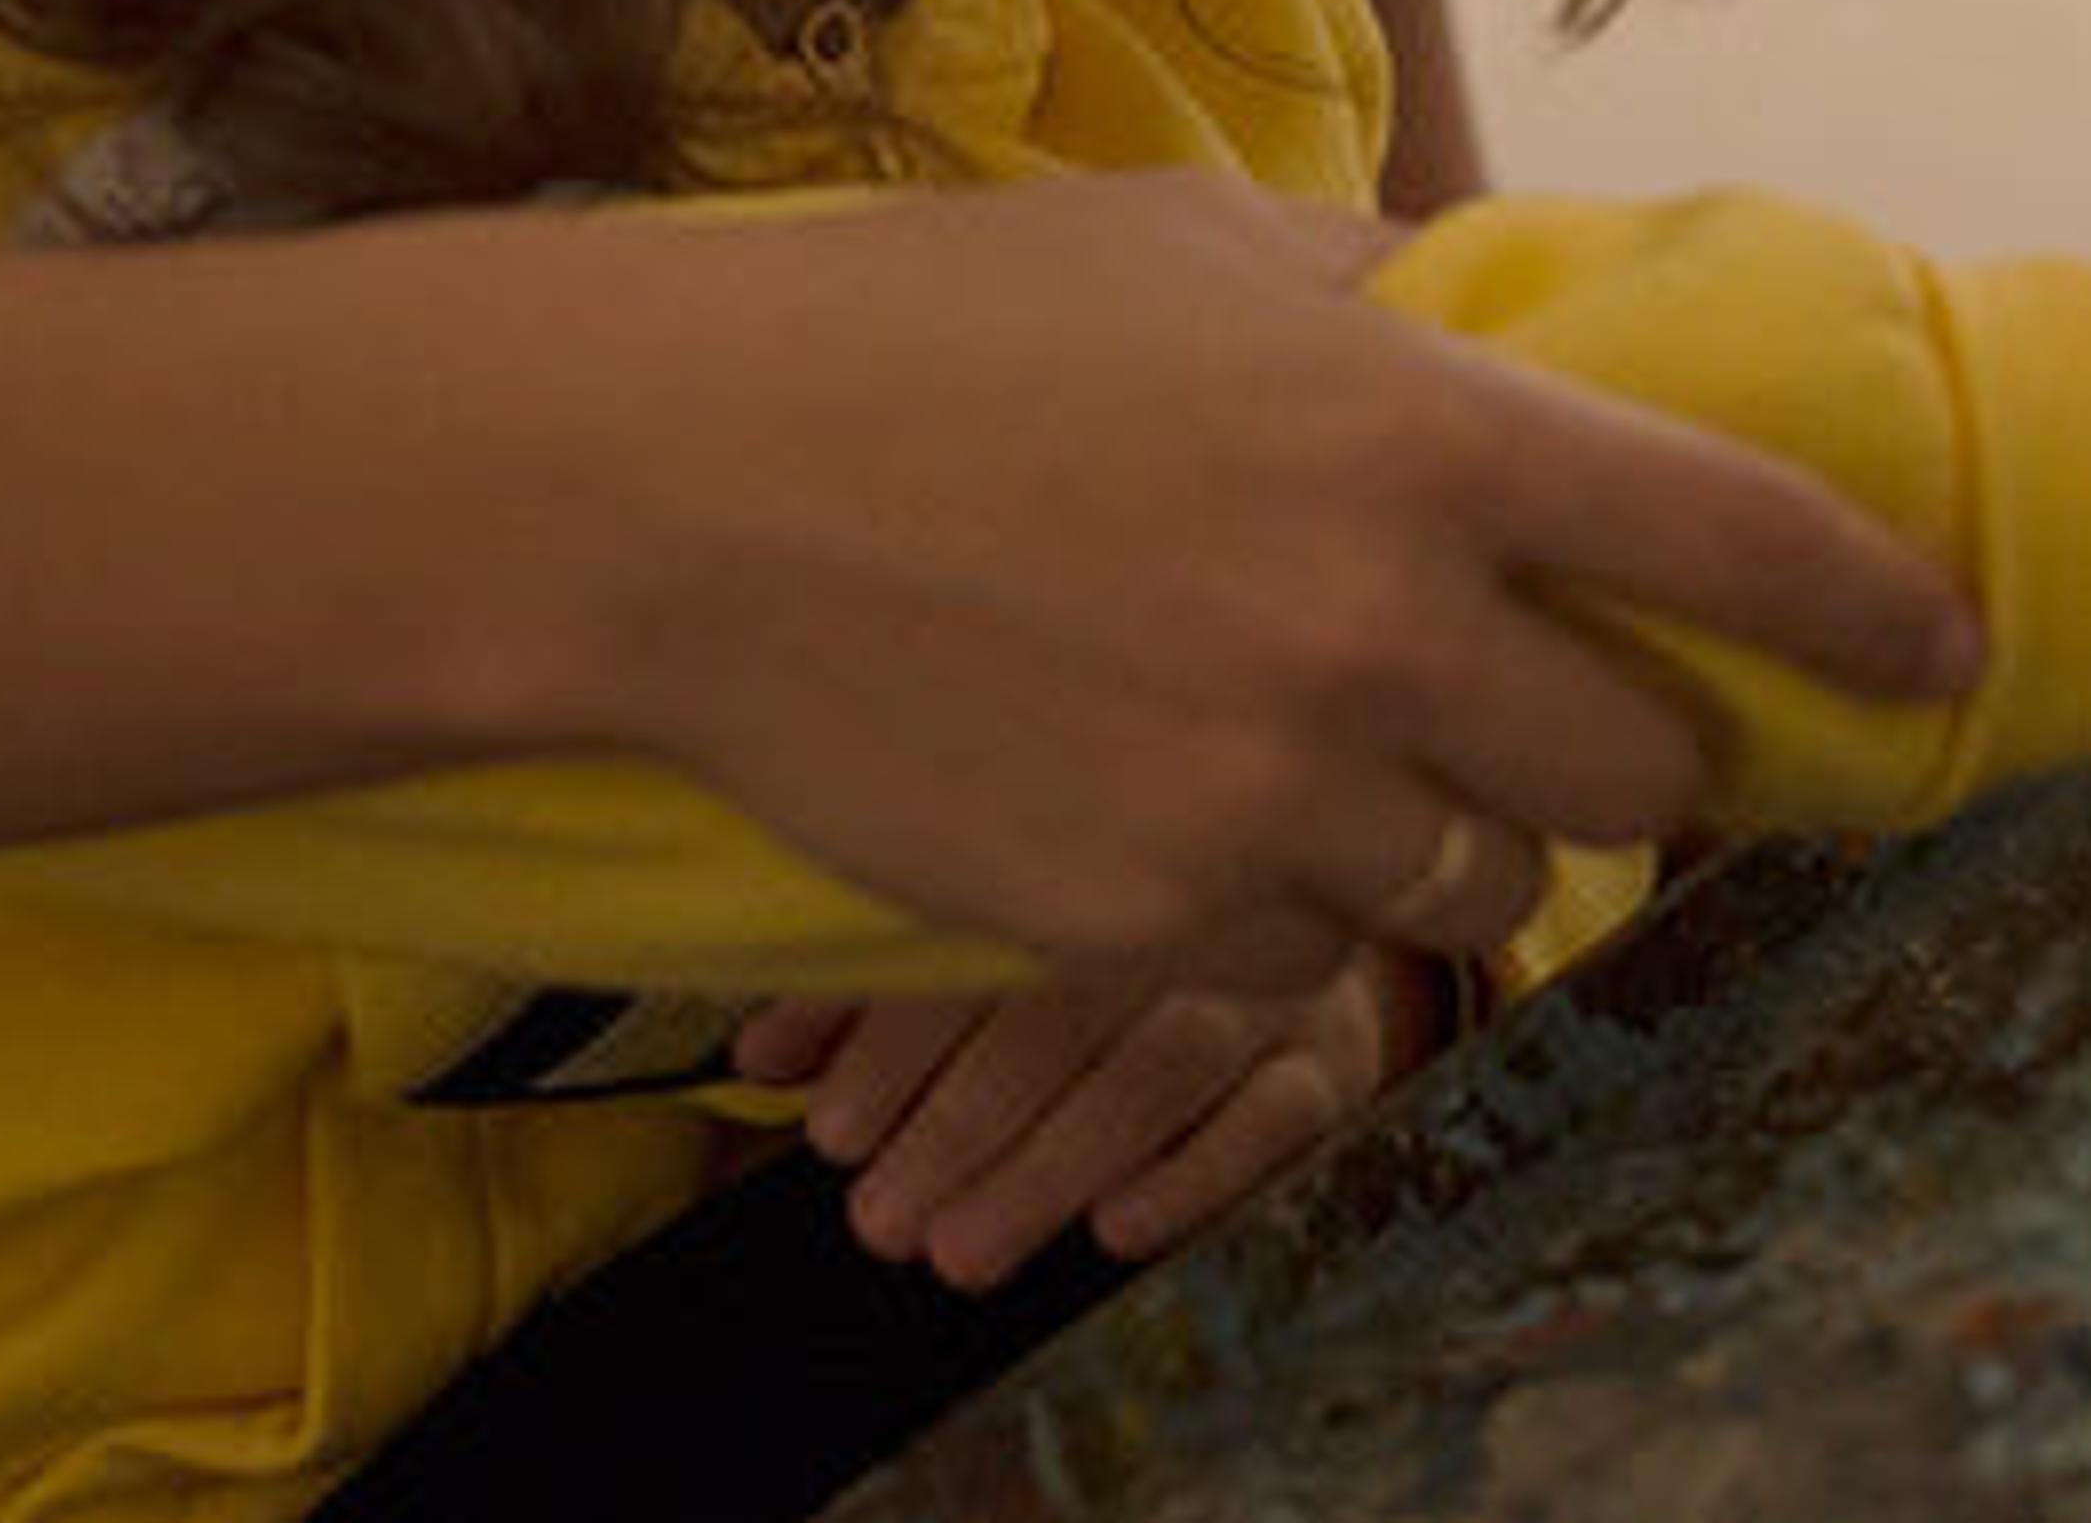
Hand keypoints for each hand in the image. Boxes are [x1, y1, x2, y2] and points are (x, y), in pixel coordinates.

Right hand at [592, 175, 1977, 989]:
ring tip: (1326, 731)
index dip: (1871, 604)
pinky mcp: (1152, 915)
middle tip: (1556, 697)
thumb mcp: (1201, 244)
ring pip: (1478, 873)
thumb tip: (1531, 325)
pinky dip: (1289, 889)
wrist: (692, 483)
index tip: (1941, 649)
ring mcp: (1267, 789)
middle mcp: (1377, 623)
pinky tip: (1187, 786)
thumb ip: (1397, 296)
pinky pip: (1307, 946)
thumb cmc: (946, 322)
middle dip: (1626, 741)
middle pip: (1638, 766)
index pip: (1735, 538)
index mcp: (1416, 427)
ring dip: (1446, 817)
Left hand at [732, 950, 1438, 1286]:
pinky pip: (1280, 1111)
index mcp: (1084, 839)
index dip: (898, 1037)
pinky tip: (1119, 1230)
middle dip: (962, 1124)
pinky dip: (1196, 1170)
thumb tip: (754, 1057)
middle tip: (881, 1221)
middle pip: (1067, 1007)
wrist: (1307, 893)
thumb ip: (876, 989)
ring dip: (1053, 1165)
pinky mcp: (1336, 1056)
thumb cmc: (1106, 931)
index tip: (830, 1133)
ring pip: (1163, 1063)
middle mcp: (1180, 894)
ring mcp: (1271, 973)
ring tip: (959, 1252)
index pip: (984, 933)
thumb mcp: (991, 928)